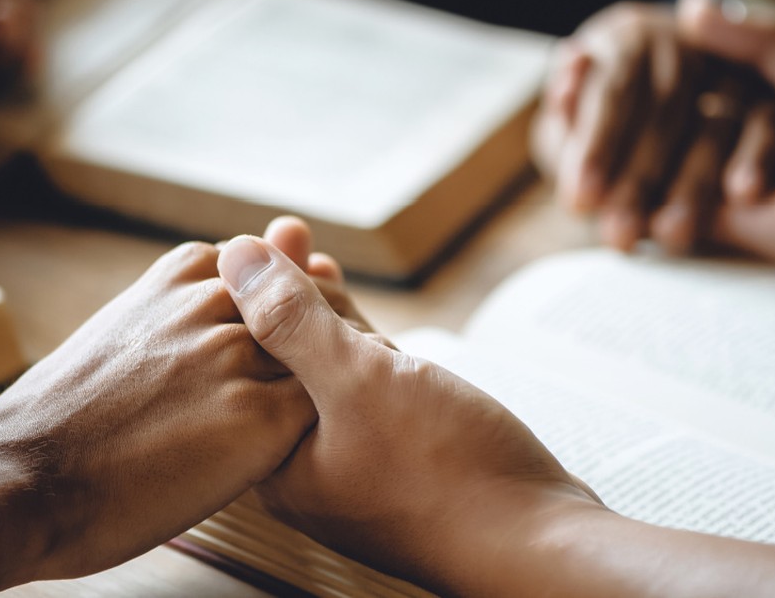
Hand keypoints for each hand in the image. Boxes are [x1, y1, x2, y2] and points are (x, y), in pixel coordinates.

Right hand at [0, 218, 372, 594]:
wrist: (17, 476)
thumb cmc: (65, 418)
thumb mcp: (123, 331)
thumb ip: (182, 308)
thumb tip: (227, 290)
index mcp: (183, 270)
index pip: (277, 279)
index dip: (290, 325)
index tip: (279, 362)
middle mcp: (219, 297)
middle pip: (310, 308)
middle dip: (320, 351)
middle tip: (305, 405)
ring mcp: (242, 353)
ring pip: (325, 355)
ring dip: (330, 388)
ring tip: (304, 435)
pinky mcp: (260, 415)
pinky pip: (322, 412)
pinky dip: (324, 431)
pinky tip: (300, 459)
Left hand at [217, 234, 602, 594]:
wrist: (538, 540)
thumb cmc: (445, 474)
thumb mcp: (359, 382)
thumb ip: (292, 320)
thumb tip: (237, 256)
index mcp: (279, 464)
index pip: (246, 364)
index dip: (248, 296)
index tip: (251, 242)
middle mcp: (311, 469)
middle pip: (287, 365)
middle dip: (288, 297)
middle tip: (286, 233)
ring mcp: (361, 463)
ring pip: (334, 375)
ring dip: (327, 316)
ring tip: (315, 260)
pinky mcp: (407, 456)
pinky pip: (375, 393)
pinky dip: (369, 350)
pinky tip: (365, 322)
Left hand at [532, 1, 774, 252]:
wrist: (664, 91)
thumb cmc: (607, 117)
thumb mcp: (575, 114)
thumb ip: (568, 114)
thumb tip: (564, 87)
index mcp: (629, 41)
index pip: (612, 91)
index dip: (597, 147)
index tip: (580, 202)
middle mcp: (684, 44)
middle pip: (665, 108)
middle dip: (640, 178)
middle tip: (619, 235)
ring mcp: (732, 67)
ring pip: (716, 121)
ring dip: (694, 181)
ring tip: (671, 235)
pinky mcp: (772, 93)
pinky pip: (768, 124)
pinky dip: (756, 158)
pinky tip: (743, 199)